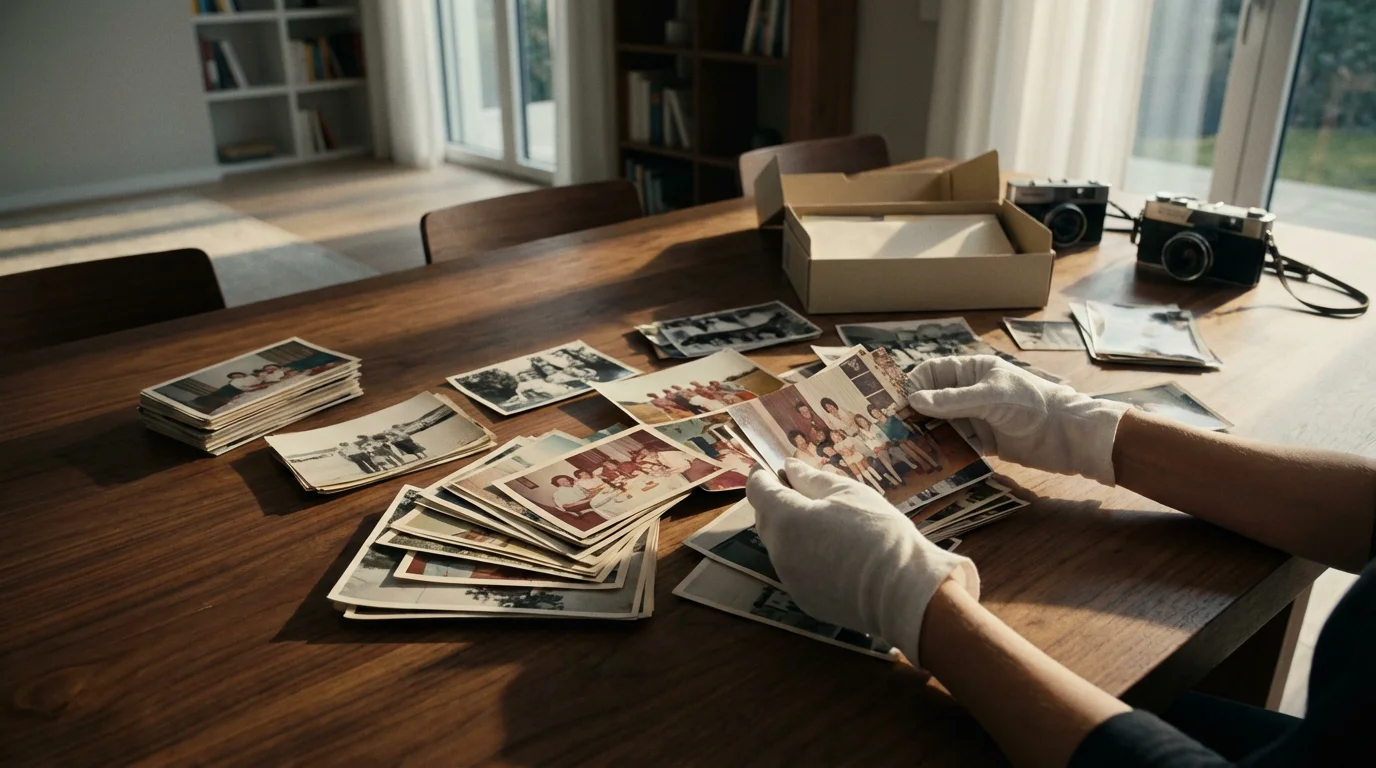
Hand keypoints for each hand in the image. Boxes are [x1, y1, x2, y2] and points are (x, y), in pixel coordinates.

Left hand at [746, 459, 978, 664]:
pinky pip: (795, 570)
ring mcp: (789, 579)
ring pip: (780, 546)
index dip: (764, 475)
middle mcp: (778, 551)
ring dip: (791, 531)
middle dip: (777, 502)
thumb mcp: (847, 492)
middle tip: (805, 490)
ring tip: (825, 524)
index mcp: (785, 519)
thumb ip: (811, 478)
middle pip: (765, 519)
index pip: (757, 490)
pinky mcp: (804, 600)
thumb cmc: (878, 531)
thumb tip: (789, 466)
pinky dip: (805, 556)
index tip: (776, 468)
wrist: (904, 590)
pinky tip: (834, 554)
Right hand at [906, 355, 1128, 484]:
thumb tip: (914, 401)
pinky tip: (932, 462)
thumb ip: (952, 400)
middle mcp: (970, 393)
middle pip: (933, 401)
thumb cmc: (1032, 405)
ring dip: (928, 436)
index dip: (914, 385)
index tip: (897, 404)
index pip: (933, 373)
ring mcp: (977, 418)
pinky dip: (945, 452)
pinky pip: (957, 445)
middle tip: (894, 430)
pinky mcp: (984, 442)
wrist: (1069, 436)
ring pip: (943, 425)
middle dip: (916, 414)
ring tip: (908, 449)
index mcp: (972, 372)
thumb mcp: (990, 398)